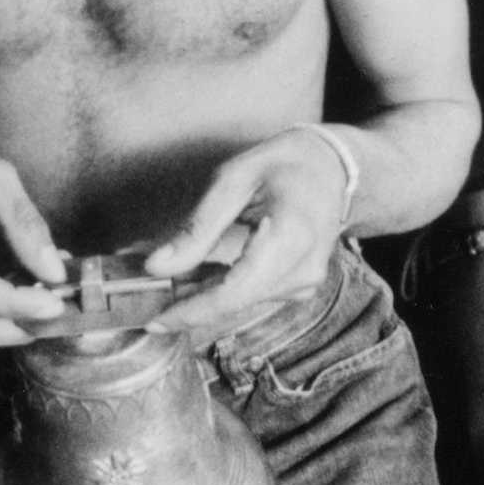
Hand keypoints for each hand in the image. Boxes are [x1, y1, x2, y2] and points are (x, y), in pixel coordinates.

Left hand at [139, 128, 349, 341]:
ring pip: (242, 303)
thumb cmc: (284, 164)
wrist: (332, 168)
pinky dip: (224, 288)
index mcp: (291, 236)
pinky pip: (253, 296)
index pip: (235, 292)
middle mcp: (304, 268)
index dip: (192, 311)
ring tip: (174, 278)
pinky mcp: (301, 286)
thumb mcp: (234, 180)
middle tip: (150, 295)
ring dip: (204, 294)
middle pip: (236, 302)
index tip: (155, 320)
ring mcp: (306, 281)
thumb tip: (157, 267)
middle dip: (190, 302)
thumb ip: (197, 228)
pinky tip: (203, 273)